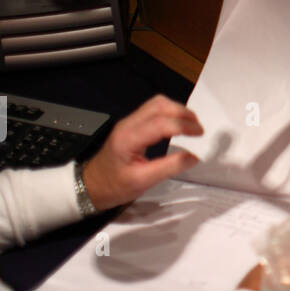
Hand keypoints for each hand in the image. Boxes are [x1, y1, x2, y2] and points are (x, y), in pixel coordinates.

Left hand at [81, 95, 202, 211]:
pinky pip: (153, 110)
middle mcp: (128, 124)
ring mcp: (128, 122)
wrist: (89, 186)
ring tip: (191, 125)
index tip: (200, 134)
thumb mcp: (142, 182)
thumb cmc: (113, 186)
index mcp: (129, 138)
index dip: (184, 126)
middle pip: (159, 105)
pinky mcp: (131, 125)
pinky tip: (177, 124)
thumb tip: (193, 157)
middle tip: (198, 128)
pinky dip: (169, 113)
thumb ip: (169, 168)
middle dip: (183, 113)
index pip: (161, 123)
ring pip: (157, 104)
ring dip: (177, 110)